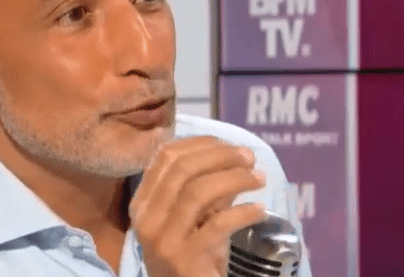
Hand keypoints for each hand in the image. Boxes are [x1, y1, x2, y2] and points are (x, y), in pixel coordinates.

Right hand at [129, 136, 266, 276]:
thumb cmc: (193, 255)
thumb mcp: (197, 216)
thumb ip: (209, 186)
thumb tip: (238, 155)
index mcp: (143, 202)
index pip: (166, 156)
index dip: (200, 144)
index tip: (230, 144)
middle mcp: (147, 218)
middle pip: (182, 169)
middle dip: (221, 156)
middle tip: (249, 157)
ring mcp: (163, 239)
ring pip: (198, 192)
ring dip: (235, 179)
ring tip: (259, 179)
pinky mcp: (185, 260)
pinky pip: (217, 225)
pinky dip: (242, 212)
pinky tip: (259, 210)